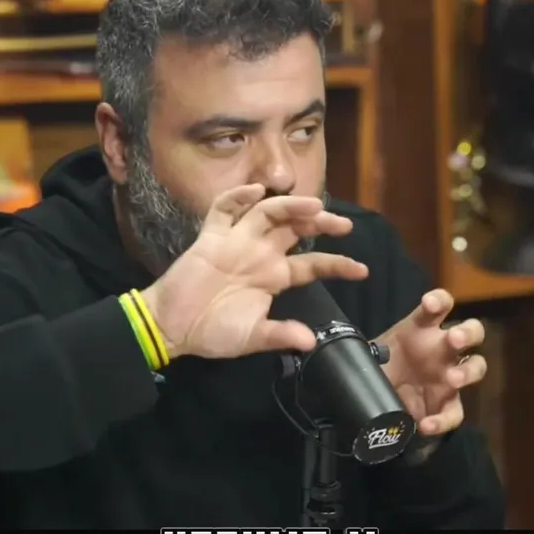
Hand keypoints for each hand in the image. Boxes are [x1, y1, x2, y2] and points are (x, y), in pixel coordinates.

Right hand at [141, 184, 368, 359]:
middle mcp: (259, 254)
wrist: (172, 326)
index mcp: (273, 277)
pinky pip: (223, 211)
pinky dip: (237, 198)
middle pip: (294, 228)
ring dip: (289, 205)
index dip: (337, 264)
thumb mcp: (251, 337)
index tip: (362, 270)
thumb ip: (279, 335)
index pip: (312, 265)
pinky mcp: (210, 238)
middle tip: (344, 224)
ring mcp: (236, 243)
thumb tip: (312, 342)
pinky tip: (253, 191)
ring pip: (267, 213)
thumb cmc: (212, 332)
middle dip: (320, 222)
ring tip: (312, 205)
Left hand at [376, 289, 487, 436]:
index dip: (439, 301)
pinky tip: (426, 424)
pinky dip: (442, 420)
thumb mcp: (371, 354)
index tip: (430, 304)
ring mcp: (450, 376)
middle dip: (466, 332)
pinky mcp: (447, 405)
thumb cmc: (379, 367)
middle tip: (454, 339)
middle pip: (472, 331)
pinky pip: (455, 413)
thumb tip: (345, 353)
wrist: (376, 400)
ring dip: (469, 371)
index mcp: (423, 329)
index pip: (440, 306)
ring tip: (453, 379)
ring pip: (476, 366)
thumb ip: (367, 350)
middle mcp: (442, 349)